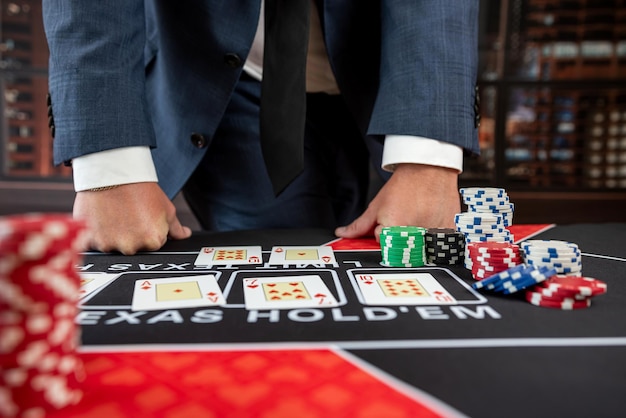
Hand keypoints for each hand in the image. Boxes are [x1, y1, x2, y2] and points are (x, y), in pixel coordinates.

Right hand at [73, 182, 191, 254]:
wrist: (112, 172)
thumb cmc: (140, 187)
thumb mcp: (165, 206)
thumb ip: (176, 227)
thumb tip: (184, 235)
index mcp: (153, 240)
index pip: (152, 244)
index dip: (147, 230)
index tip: (141, 218)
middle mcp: (132, 247)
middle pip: (132, 247)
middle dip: (130, 234)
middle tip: (127, 214)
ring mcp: (110, 245)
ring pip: (112, 246)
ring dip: (111, 235)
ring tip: (113, 214)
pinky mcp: (90, 240)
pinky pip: (92, 244)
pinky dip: (94, 234)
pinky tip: (100, 218)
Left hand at [335, 164, 460, 240]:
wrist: (428, 168)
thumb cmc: (404, 185)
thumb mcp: (377, 205)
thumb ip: (360, 225)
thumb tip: (343, 234)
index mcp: (393, 229)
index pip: (383, 245)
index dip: (384, 233)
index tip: (391, 221)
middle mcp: (414, 234)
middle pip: (403, 250)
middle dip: (402, 238)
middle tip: (407, 217)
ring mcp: (433, 233)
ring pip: (422, 249)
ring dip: (420, 238)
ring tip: (419, 217)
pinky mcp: (448, 231)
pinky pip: (440, 244)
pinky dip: (436, 236)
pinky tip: (431, 219)